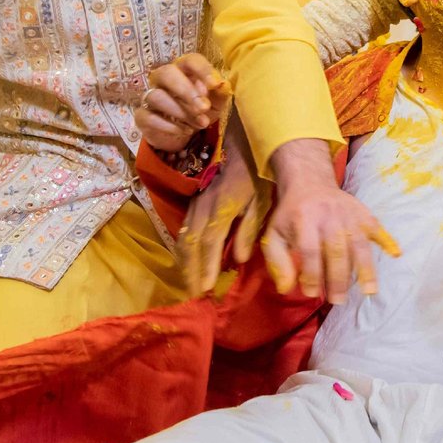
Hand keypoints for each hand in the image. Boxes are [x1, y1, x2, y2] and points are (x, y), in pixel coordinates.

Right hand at [136, 54, 228, 152]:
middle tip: (204, 107)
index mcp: (184, 70)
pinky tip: (185, 130)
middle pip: (166, 73)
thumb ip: (220, 93)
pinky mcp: (142, 115)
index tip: (215, 85)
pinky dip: (169, 126)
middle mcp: (163, 78)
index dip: (202, 70)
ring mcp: (149, 96)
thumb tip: (222, 84)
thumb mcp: (215, 103)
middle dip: (186, 91)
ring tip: (201, 123)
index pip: (190, 60)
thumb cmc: (200, 109)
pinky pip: (148, 117)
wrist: (183, 132)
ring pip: (156, 96)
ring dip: (180, 111)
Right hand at [177, 152, 263, 295]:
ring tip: (189, 284)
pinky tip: (187, 263)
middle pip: (191, 244)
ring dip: (185, 263)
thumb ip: (251, 229)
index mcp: (222, 208)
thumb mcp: (260, 201)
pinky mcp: (193, 204)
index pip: (210, 242)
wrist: (241, 148)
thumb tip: (240, 258)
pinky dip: (183, 250)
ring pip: (183, 238)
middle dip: (192, 271)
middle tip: (195, 294)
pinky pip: (183, 230)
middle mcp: (203, 208)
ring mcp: (195, 205)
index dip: (208, 265)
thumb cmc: (256, 176)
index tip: (207, 287)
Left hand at [263, 139, 399, 301]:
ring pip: (359, 243)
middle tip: (338, 301)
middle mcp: (330, 216)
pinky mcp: (363, 212)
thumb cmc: (291, 214)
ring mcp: (350, 214)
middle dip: (338, 279)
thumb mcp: (274, 234)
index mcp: (304, 219)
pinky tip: (395, 254)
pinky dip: (387, 240)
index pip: (310, 250)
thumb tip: (286, 289)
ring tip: (368, 291)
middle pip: (337, 251)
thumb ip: (278, 261)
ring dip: (365, 268)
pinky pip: (377, 228)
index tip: (311, 294)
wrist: (310, 181)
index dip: (312, 274)